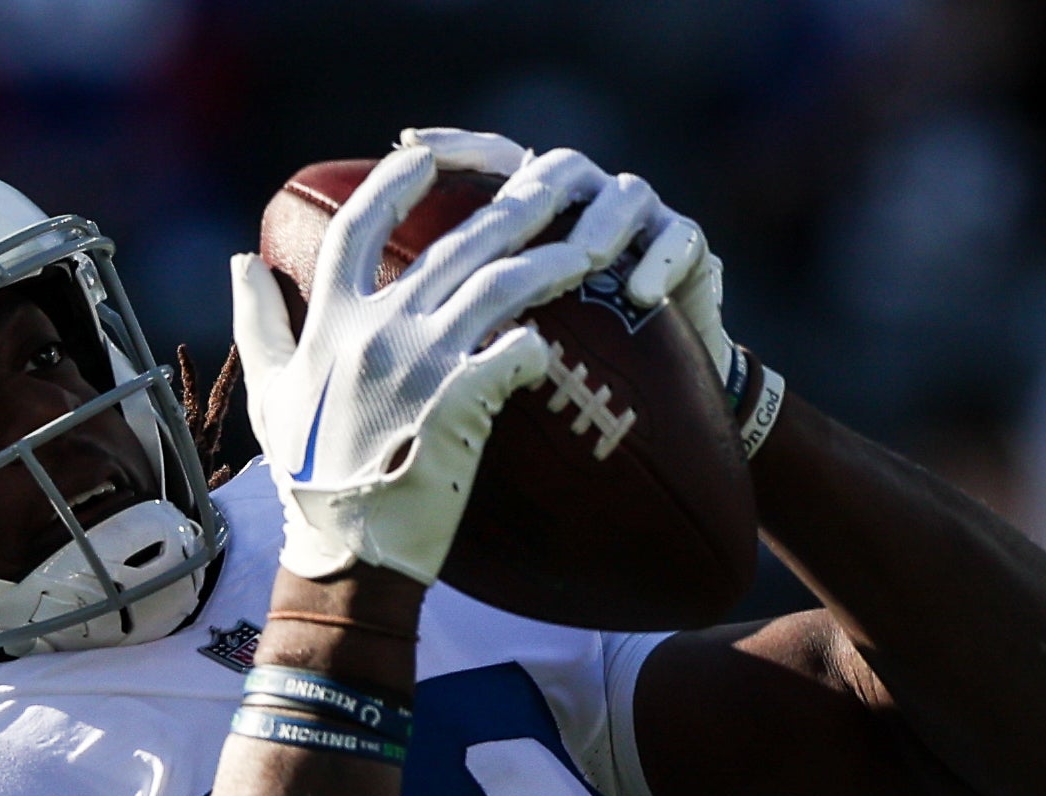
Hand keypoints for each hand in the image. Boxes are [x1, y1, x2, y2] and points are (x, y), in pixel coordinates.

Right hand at [231, 143, 654, 583]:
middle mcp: (375, 330)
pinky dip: (540, 342)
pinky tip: (560, 337)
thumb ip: (257, 322)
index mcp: (329, 321)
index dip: (397, 180)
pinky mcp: (461, 405)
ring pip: (498, 286)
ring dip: (550, 260)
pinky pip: (516, 355)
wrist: (347, 554)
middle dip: (512, 204)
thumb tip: (241, 260)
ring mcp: (420, 365)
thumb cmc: (309, 482)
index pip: (360, 222)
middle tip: (558, 180)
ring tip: (591, 246)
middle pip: (454, 242)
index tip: (429, 155)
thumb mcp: (268, 395)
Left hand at [401, 127, 740, 397]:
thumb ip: (444, 306)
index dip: (455, 148)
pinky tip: (641, 293)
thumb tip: (359, 301)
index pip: (492, 160)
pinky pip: (681, 238)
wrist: (652, 399)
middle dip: (534, 189)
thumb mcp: (498, 337)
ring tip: (585, 260)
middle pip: (557, 167)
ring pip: (623, 193)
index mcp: (533, 211)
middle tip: (511, 219)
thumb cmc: (562, 364)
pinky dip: (661, 261)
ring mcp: (639, 221)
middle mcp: (584, 202)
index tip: (409, 145)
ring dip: (601, 224)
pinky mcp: (687, 248)